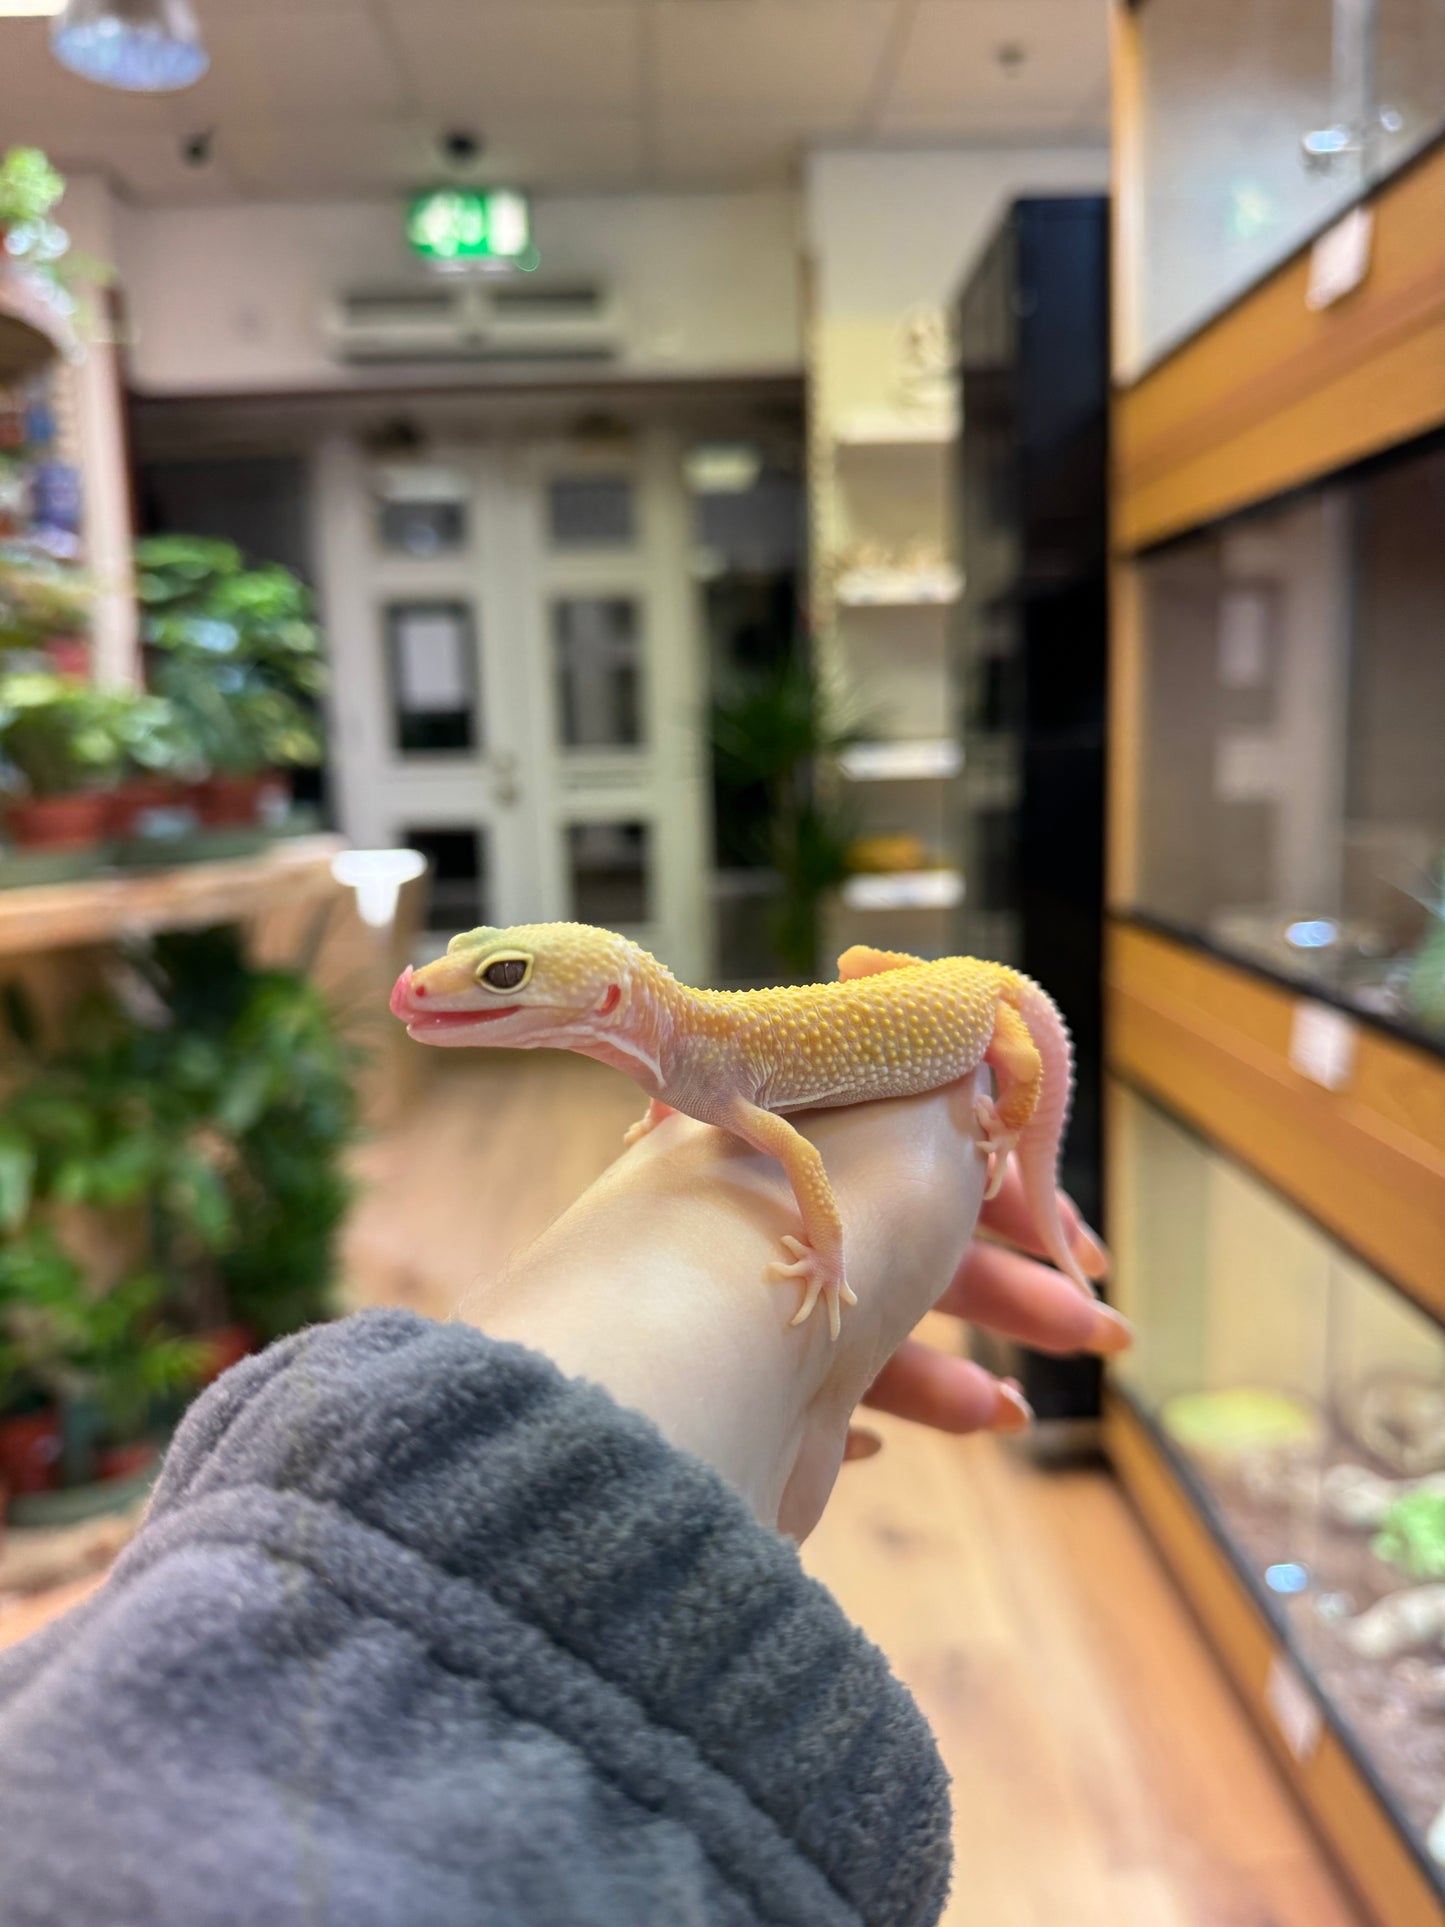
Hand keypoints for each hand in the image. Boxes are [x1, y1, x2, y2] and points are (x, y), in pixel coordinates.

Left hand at [458, 1073, 1122, 1540]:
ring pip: (875, 1324)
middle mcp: (760, 1201)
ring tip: (1018, 1413)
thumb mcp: (929, 1118)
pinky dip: (882, 1410)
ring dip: (960, 1369)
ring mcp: (747, 1299)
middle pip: (909, 1239)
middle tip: (1101, 1330)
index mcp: (800, 1119)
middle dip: (1014, 1286)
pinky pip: (822, 1392)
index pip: (914, 1138)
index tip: (1068, 1235)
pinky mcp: (738, 1390)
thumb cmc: (832, 1222)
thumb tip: (975, 1078)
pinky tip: (893, 1435)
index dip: (1005, 1185)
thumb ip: (961, 1097)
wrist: (710, 1366)